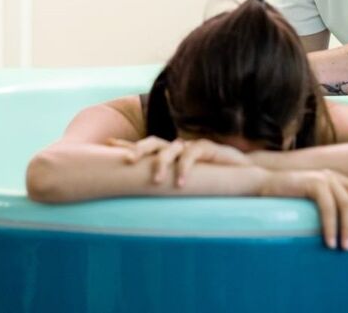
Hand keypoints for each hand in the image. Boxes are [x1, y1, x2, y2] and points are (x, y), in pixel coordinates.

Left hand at [108, 136, 251, 185]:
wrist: (240, 171)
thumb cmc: (209, 179)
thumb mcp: (184, 183)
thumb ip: (167, 186)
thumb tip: (141, 204)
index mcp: (168, 153)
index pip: (144, 147)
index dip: (125, 144)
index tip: (106, 144)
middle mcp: (176, 147)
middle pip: (152, 142)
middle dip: (137, 149)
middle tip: (127, 161)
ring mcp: (190, 146)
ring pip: (170, 149)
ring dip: (161, 164)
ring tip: (156, 181)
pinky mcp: (205, 148)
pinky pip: (191, 156)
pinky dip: (184, 169)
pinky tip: (181, 183)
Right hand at [259, 169, 347, 250]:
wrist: (263, 183)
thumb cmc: (289, 195)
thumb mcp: (315, 199)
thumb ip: (331, 204)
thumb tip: (346, 226)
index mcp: (339, 178)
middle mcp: (335, 175)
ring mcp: (324, 178)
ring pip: (346, 203)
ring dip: (347, 227)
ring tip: (345, 247)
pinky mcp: (312, 183)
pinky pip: (327, 207)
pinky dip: (330, 226)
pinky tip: (328, 241)